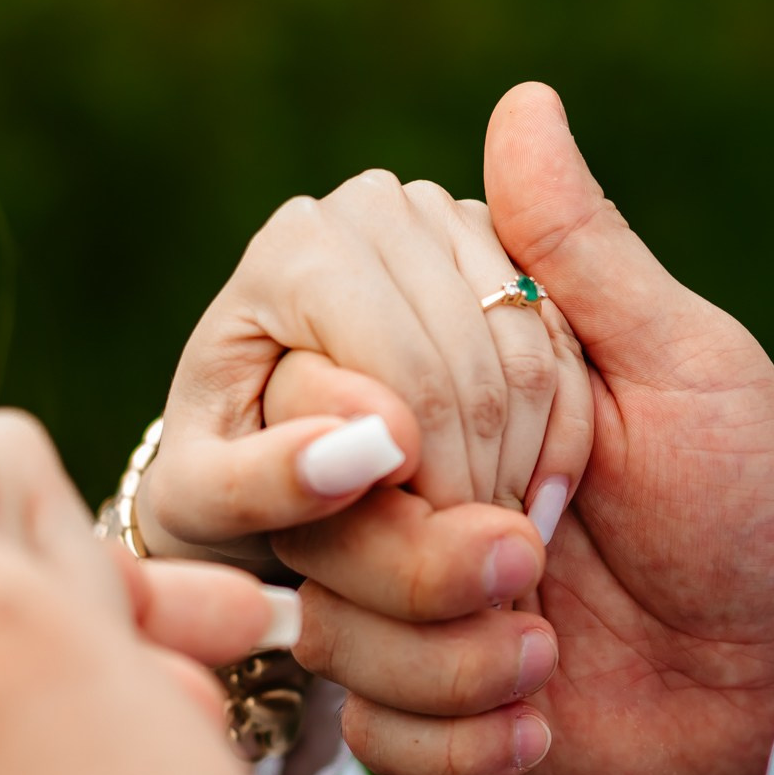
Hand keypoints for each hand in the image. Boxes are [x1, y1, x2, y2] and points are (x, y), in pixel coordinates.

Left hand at [142, 168, 591, 559]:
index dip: (437, 485)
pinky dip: (562, 441)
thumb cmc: (220, 475)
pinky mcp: (506, 248)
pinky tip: (527, 503)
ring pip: (533, 361)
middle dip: (482, 484)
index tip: (436, 558)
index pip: (411, 378)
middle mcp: (375, 207)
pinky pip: (567, 353)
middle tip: (474, 566)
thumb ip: (264, 484)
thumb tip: (375, 448)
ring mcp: (449, 218)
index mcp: (298, 249)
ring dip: (525, 469)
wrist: (257, 441)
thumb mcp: (206, 502)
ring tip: (491, 540)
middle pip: (476, 368)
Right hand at [299, 85, 773, 774]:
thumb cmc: (755, 500)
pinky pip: (372, 735)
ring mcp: (408, 604)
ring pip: (329, 629)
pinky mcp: (423, 714)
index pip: (317, 384)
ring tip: (554, 650)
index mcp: (452, 392)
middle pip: (304, 512)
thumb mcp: (682, 364)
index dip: (394, 428)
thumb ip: (579, 253)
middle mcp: (411, 490)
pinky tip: (544, 723)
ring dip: (452, 655)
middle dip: (420, 556)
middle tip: (542, 556)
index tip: (518, 461)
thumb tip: (522, 103)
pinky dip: (462, 738)